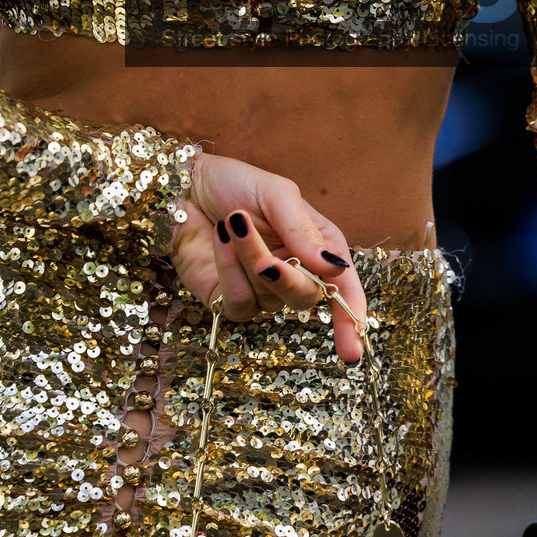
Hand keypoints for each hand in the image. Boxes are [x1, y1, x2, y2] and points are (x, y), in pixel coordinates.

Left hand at [168, 152, 369, 362]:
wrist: (185, 186)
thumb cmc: (235, 185)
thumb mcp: (276, 194)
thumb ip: (303, 230)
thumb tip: (332, 268)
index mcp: (316, 247)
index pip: (343, 287)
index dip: (351, 317)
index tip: (352, 351)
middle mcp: (293, 272)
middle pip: (306, 299)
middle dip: (288, 279)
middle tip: (266, 258)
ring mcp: (261, 289)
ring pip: (270, 298)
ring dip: (251, 259)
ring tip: (233, 221)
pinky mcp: (228, 299)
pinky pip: (240, 302)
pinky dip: (230, 269)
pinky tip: (221, 238)